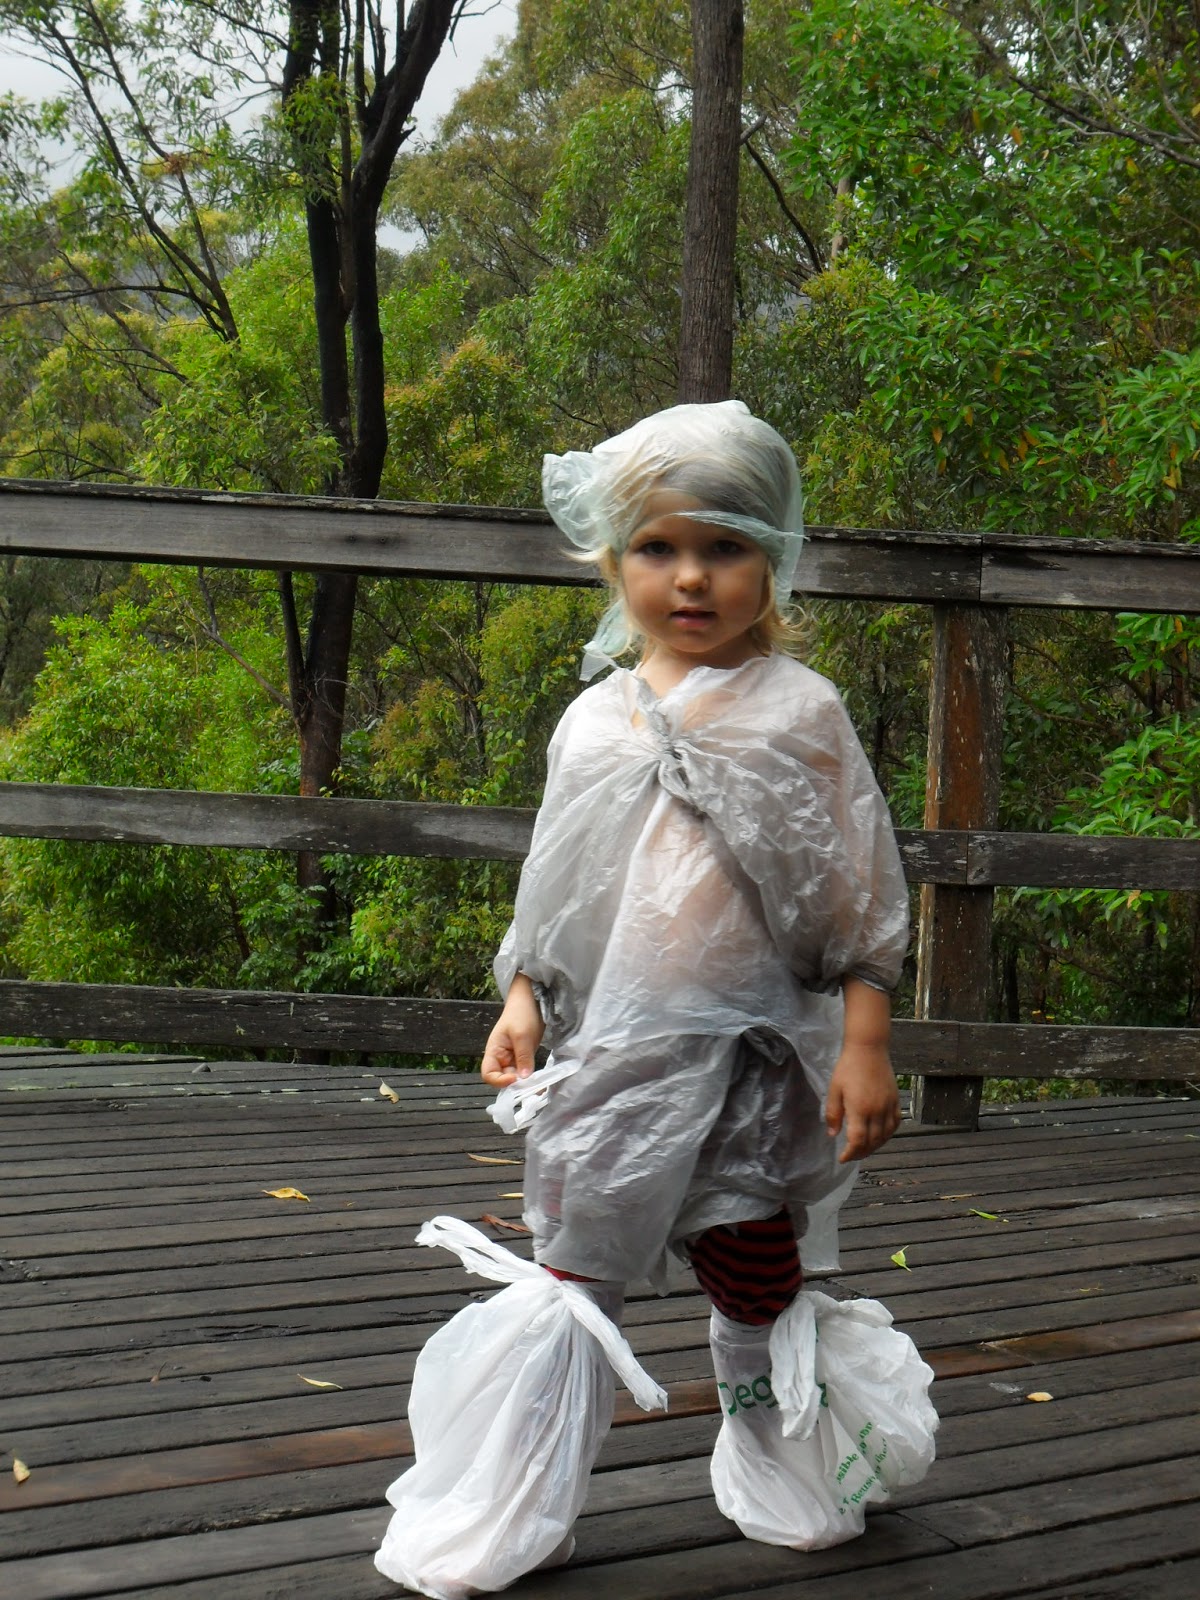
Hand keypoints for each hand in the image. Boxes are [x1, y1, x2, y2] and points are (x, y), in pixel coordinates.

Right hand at [481, 974, 544, 1088]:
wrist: (532, 998)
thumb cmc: (521, 1013)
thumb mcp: (522, 1035)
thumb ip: (523, 1058)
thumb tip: (524, 1080)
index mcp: (494, 1051)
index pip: (488, 1074)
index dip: (499, 1081)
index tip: (515, 1080)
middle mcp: (501, 1057)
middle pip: (503, 1078)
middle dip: (515, 1085)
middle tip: (532, 1088)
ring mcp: (513, 1057)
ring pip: (515, 1077)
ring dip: (525, 1083)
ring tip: (539, 1088)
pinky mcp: (524, 1056)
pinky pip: (524, 1071)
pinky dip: (531, 1077)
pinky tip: (541, 1081)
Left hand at [825, 1041, 901, 1162]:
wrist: (869, 1048)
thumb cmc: (848, 1067)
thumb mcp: (834, 1089)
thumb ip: (833, 1113)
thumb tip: (833, 1134)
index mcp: (860, 1109)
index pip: (858, 1141)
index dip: (850, 1153)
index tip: (842, 1158)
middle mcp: (877, 1111)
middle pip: (872, 1142)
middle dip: (861, 1153)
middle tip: (851, 1155)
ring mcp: (889, 1106)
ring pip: (885, 1135)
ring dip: (875, 1146)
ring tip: (864, 1149)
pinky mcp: (896, 1100)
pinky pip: (895, 1124)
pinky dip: (888, 1134)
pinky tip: (881, 1136)